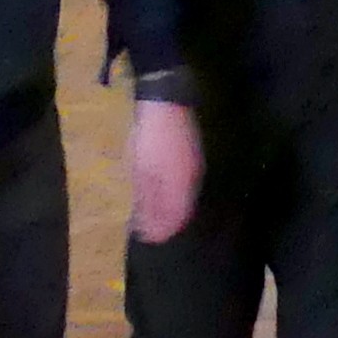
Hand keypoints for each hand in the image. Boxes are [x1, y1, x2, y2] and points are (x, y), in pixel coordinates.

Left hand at [129, 99, 200, 242]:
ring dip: (167, 207)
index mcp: (183, 188)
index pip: (175, 221)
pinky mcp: (189, 152)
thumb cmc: (150, 139)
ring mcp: (193, 163)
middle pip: (181, 211)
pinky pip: (181, 182)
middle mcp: (193, 179)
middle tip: (145, 228)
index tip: (144, 238)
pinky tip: (158, 186)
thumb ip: (149, 203)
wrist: (165, 99)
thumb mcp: (143, 174)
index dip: (160, 232)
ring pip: (182, 196)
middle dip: (165, 222)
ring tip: (149, 211)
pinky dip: (169, 192)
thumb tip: (150, 232)